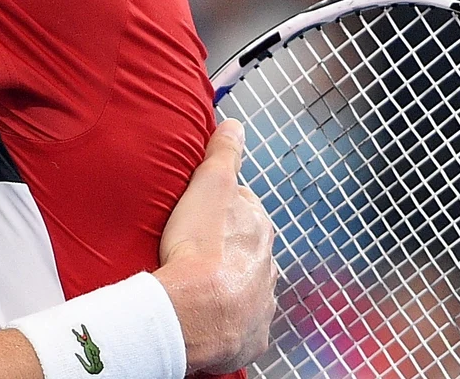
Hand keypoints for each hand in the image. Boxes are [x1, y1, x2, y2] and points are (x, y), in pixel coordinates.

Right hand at [154, 119, 276, 374]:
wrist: (197, 312)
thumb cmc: (199, 248)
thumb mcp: (208, 186)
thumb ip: (223, 154)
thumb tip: (234, 124)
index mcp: (259, 227)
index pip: (243, 207)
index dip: (219, 207)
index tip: (198, 212)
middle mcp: (268, 264)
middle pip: (246, 248)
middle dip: (225, 246)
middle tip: (191, 248)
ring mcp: (262, 301)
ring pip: (245, 285)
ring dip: (226, 283)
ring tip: (194, 284)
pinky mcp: (252, 335)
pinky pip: (240, 322)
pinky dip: (225, 318)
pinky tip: (202, 313)